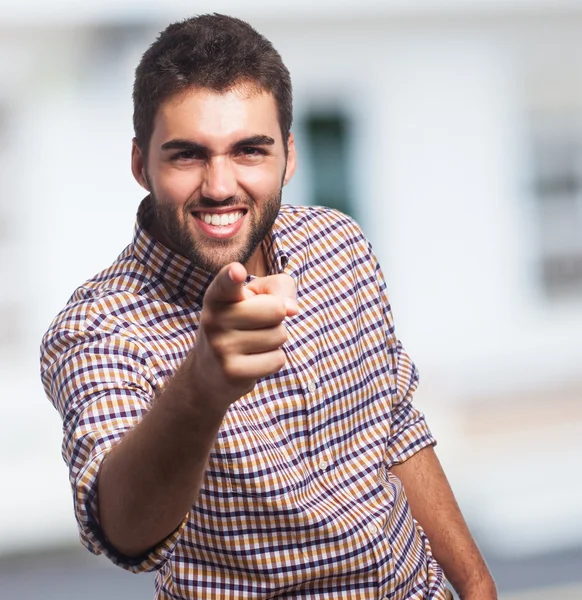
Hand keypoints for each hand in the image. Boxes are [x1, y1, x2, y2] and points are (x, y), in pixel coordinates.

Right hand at [188, 262, 297, 409]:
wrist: (210, 371)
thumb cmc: (241, 323)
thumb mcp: (257, 296)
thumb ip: (279, 288)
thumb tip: (292, 309)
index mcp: (218, 296)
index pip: (226, 283)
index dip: (232, 276)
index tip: (237, 271)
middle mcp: (214, 319)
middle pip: (276, 309)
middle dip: (277, 317)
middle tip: (257, 324)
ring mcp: (221, 347)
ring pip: (279, 335)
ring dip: (275, 339)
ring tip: (253, 343)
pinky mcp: (232, 372)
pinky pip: (277, 360)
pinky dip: (273, 360)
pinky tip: (253, 360)